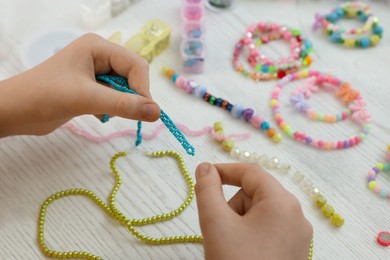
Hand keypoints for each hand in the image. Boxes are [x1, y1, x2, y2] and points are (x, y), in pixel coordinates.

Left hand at [0, 33, 159, 136]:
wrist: (14, 111)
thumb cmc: (44, 97)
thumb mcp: (86, 99)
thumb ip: (123, 105)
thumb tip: (157, 112)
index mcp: (98, 47)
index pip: (135, 64)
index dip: (142, 88)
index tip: (143, 111)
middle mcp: (99, 56)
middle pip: (132, 75)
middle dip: (131, 96)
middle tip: (122, 113)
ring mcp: (95, 72)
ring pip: (124, 88)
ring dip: (120, 103)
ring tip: (103, 112)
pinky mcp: (91, 87)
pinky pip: (114, 97)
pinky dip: (111, 108)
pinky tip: (95, 114)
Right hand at [195, 163, 312, 259]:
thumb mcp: (216, 223)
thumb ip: (207, 190)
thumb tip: (205, 168)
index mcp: (282, 202)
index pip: (251, 172)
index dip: (225, 170)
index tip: (203, 176)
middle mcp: (296, 215)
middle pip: (256, 193)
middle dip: (233, 204)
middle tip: (220, 228)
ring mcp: (299, 234)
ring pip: (261, 211)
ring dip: (240, 220)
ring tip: (231, 244)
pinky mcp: (296, 250)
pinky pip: (269, 228)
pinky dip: (251, 232)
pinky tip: (243, 251)